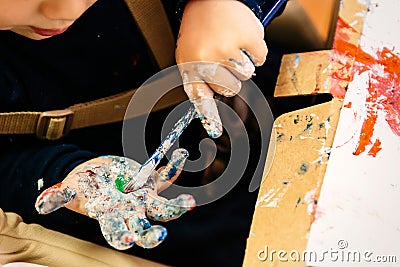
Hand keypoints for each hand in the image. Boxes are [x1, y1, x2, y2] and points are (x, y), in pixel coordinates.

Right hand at [35, 149, 194, 249]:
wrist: (96, 175)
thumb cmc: (82, 186)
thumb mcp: (69, 190)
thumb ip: (59, 196)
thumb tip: (41, 203)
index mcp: (109, 216)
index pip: (115, 232)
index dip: (121, 237)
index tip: (128, 241)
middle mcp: (130, 211)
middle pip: (144, 228)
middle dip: (153, 235)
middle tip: (161, 236)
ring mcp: (143, 198)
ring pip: (163, 208)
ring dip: (176, 206)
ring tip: (189, 202)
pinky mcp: (151, 182)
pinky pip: (166, 177)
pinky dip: (174, 167)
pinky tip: (180, 154)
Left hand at [176, 0, 267, 137]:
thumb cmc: (199, 31)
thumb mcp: (189, 57)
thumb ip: (199, 84)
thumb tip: (209, 117)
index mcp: (190, 65)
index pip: (201, 96)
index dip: (210, 116)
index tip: (215, 131)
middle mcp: (208, 59)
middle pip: (231, 88)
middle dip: (229, 76)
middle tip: (221, 57)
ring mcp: (229, 48)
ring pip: (246, 74)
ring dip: (241, 62)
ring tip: (229, 43)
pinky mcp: (248, 37)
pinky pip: (259, 58)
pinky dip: (254, 50)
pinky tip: (241, 38)